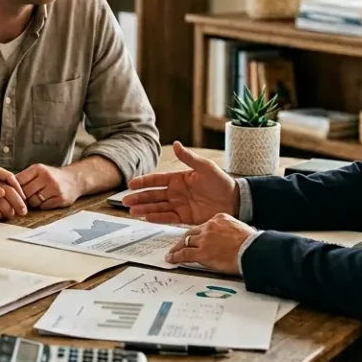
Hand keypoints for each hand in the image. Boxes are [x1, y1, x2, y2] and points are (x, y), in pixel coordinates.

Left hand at [0, 161, 25, 201]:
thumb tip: (3, 192)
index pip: (8, 176)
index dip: (17, 187)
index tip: (22, 197)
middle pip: (8, 179)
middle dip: (17, 191)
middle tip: (23, 204)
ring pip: (4, 183)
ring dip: (11, 193)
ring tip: (19, 204)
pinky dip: (4, 193)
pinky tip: (9, 201)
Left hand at [16, 164, 81, 209]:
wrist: (74, 179)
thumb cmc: (52, 176)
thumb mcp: (38, 171)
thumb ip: (24, 177)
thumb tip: (5, 187)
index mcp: (38, 169)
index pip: (18, 181)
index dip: (13, 189)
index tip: (11, 193)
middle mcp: (47, 177)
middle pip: (25, 193)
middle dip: (22, 198)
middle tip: (22, 199)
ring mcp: (54, 188)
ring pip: (33, 202)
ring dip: (32, 203)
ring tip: (35, 199)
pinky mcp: (60, 199)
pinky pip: (43, 207)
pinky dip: (41, 206)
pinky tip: (45, 201)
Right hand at [124, 141, 239, 224]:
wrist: (235, 201)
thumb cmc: (221, 182)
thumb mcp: (205, 167)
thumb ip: (189, 158)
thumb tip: (175, 144)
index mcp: (179, 179)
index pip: (156, 180)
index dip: (143, 182)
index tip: (130, 184)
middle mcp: (176, 192)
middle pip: (153, 195)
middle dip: (139, 198)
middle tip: (125, 201)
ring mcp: (180, 205)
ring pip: (158, 207)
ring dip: (145, 208)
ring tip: (132, 211)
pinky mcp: (185, 217)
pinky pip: (168, 217)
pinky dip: (157, 218)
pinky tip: (147, 217)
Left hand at [165, 213, 255, 274]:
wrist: (253, 250)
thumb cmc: (252, 243)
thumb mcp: (240, 229)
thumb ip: (230, 231)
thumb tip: (230, 239)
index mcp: (220, 218)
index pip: (204, 225)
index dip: (199, 232)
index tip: (197, 237)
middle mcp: (209, 226)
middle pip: (192, 232)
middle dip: (185, 239)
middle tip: (180, 244)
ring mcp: (204, 239)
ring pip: (185, 242)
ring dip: (177, 247)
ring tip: (172, 252)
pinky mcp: (202, 253)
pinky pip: (184, 254)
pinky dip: (175, 256)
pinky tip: (170, 259)